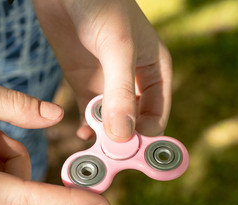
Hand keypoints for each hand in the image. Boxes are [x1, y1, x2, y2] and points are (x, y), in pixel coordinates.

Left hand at [34, 0, 171, 141]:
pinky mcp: (85, 84)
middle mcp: (134, 82)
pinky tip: (81, 135)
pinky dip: (86, 128)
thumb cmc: (101, 5)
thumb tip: (123, 136)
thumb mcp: (117, 47)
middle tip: (108, 156)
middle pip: (134, 124)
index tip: (128, 150)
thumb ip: (121, 91)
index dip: (145, 137)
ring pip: (111, 123)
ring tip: (92, 149)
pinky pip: (89, 115)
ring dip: (103, 138)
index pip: (157, 117)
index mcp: (155, 72)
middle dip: (123, 141)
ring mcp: (108, 85)